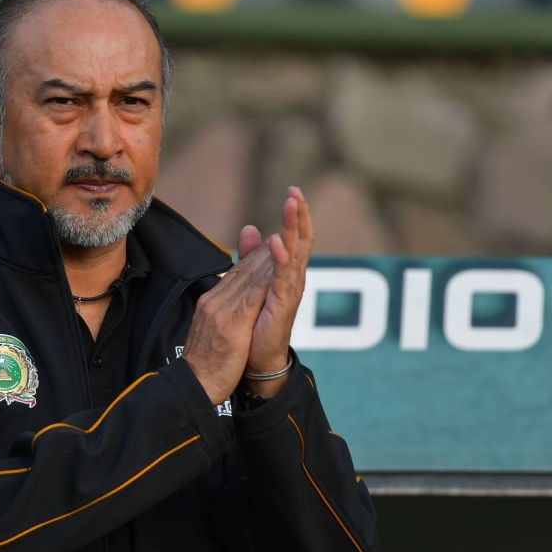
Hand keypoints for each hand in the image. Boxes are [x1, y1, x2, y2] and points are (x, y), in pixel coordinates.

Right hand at [179, 242, 274, 404]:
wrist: (195, 386)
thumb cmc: (205, 364)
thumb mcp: (214, 332)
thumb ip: (224, 312)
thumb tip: (234, 304)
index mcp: (210, 302)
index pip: (236, 273)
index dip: (255, 256)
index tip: (273, 242)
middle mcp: (214, 302)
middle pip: (243, 270)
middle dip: (265, 250)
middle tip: (285, 230)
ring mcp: (220, 312)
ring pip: (248, 278)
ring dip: (268, 259)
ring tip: (287, 241)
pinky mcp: (230, 325)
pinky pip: (251, 298)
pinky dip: (265, 282)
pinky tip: (279, 271)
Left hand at [242, 187, 313, 397]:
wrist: (256, 360)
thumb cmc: (257, 324)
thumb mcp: (254, 282)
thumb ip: (253, 256)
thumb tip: (252, 228)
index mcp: (286, 273)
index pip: (294, 237)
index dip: (295, 215)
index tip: (294, 191)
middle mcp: (293, 279)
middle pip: (300, 241)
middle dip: (298, 216)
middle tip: (296, 191)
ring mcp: (289, 292)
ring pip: (294, 254)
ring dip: (292, 229)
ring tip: (292, 206)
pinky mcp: (282, 305)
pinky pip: (282, 278)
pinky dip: (281, 259)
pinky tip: (277, 242)